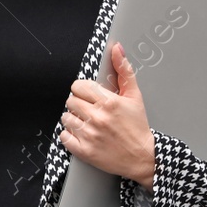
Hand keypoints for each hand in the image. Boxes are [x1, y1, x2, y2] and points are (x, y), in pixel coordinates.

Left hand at [60, 41, 155, 189]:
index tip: (90, 96)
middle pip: (70, 101)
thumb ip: (123, 70)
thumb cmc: (137, 126)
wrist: (142, 157)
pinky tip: (84, 134)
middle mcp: (98, 118)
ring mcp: (89, 135)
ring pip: (65, 118)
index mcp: (109, 102)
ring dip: (74, 119)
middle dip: (79, 104)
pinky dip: (70, 135)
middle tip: (91, 110)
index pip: (78, 86)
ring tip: (88, 123)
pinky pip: (64, 136)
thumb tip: (116, 49)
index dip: (83, 90)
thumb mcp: (134, 96)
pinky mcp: (84, 151)